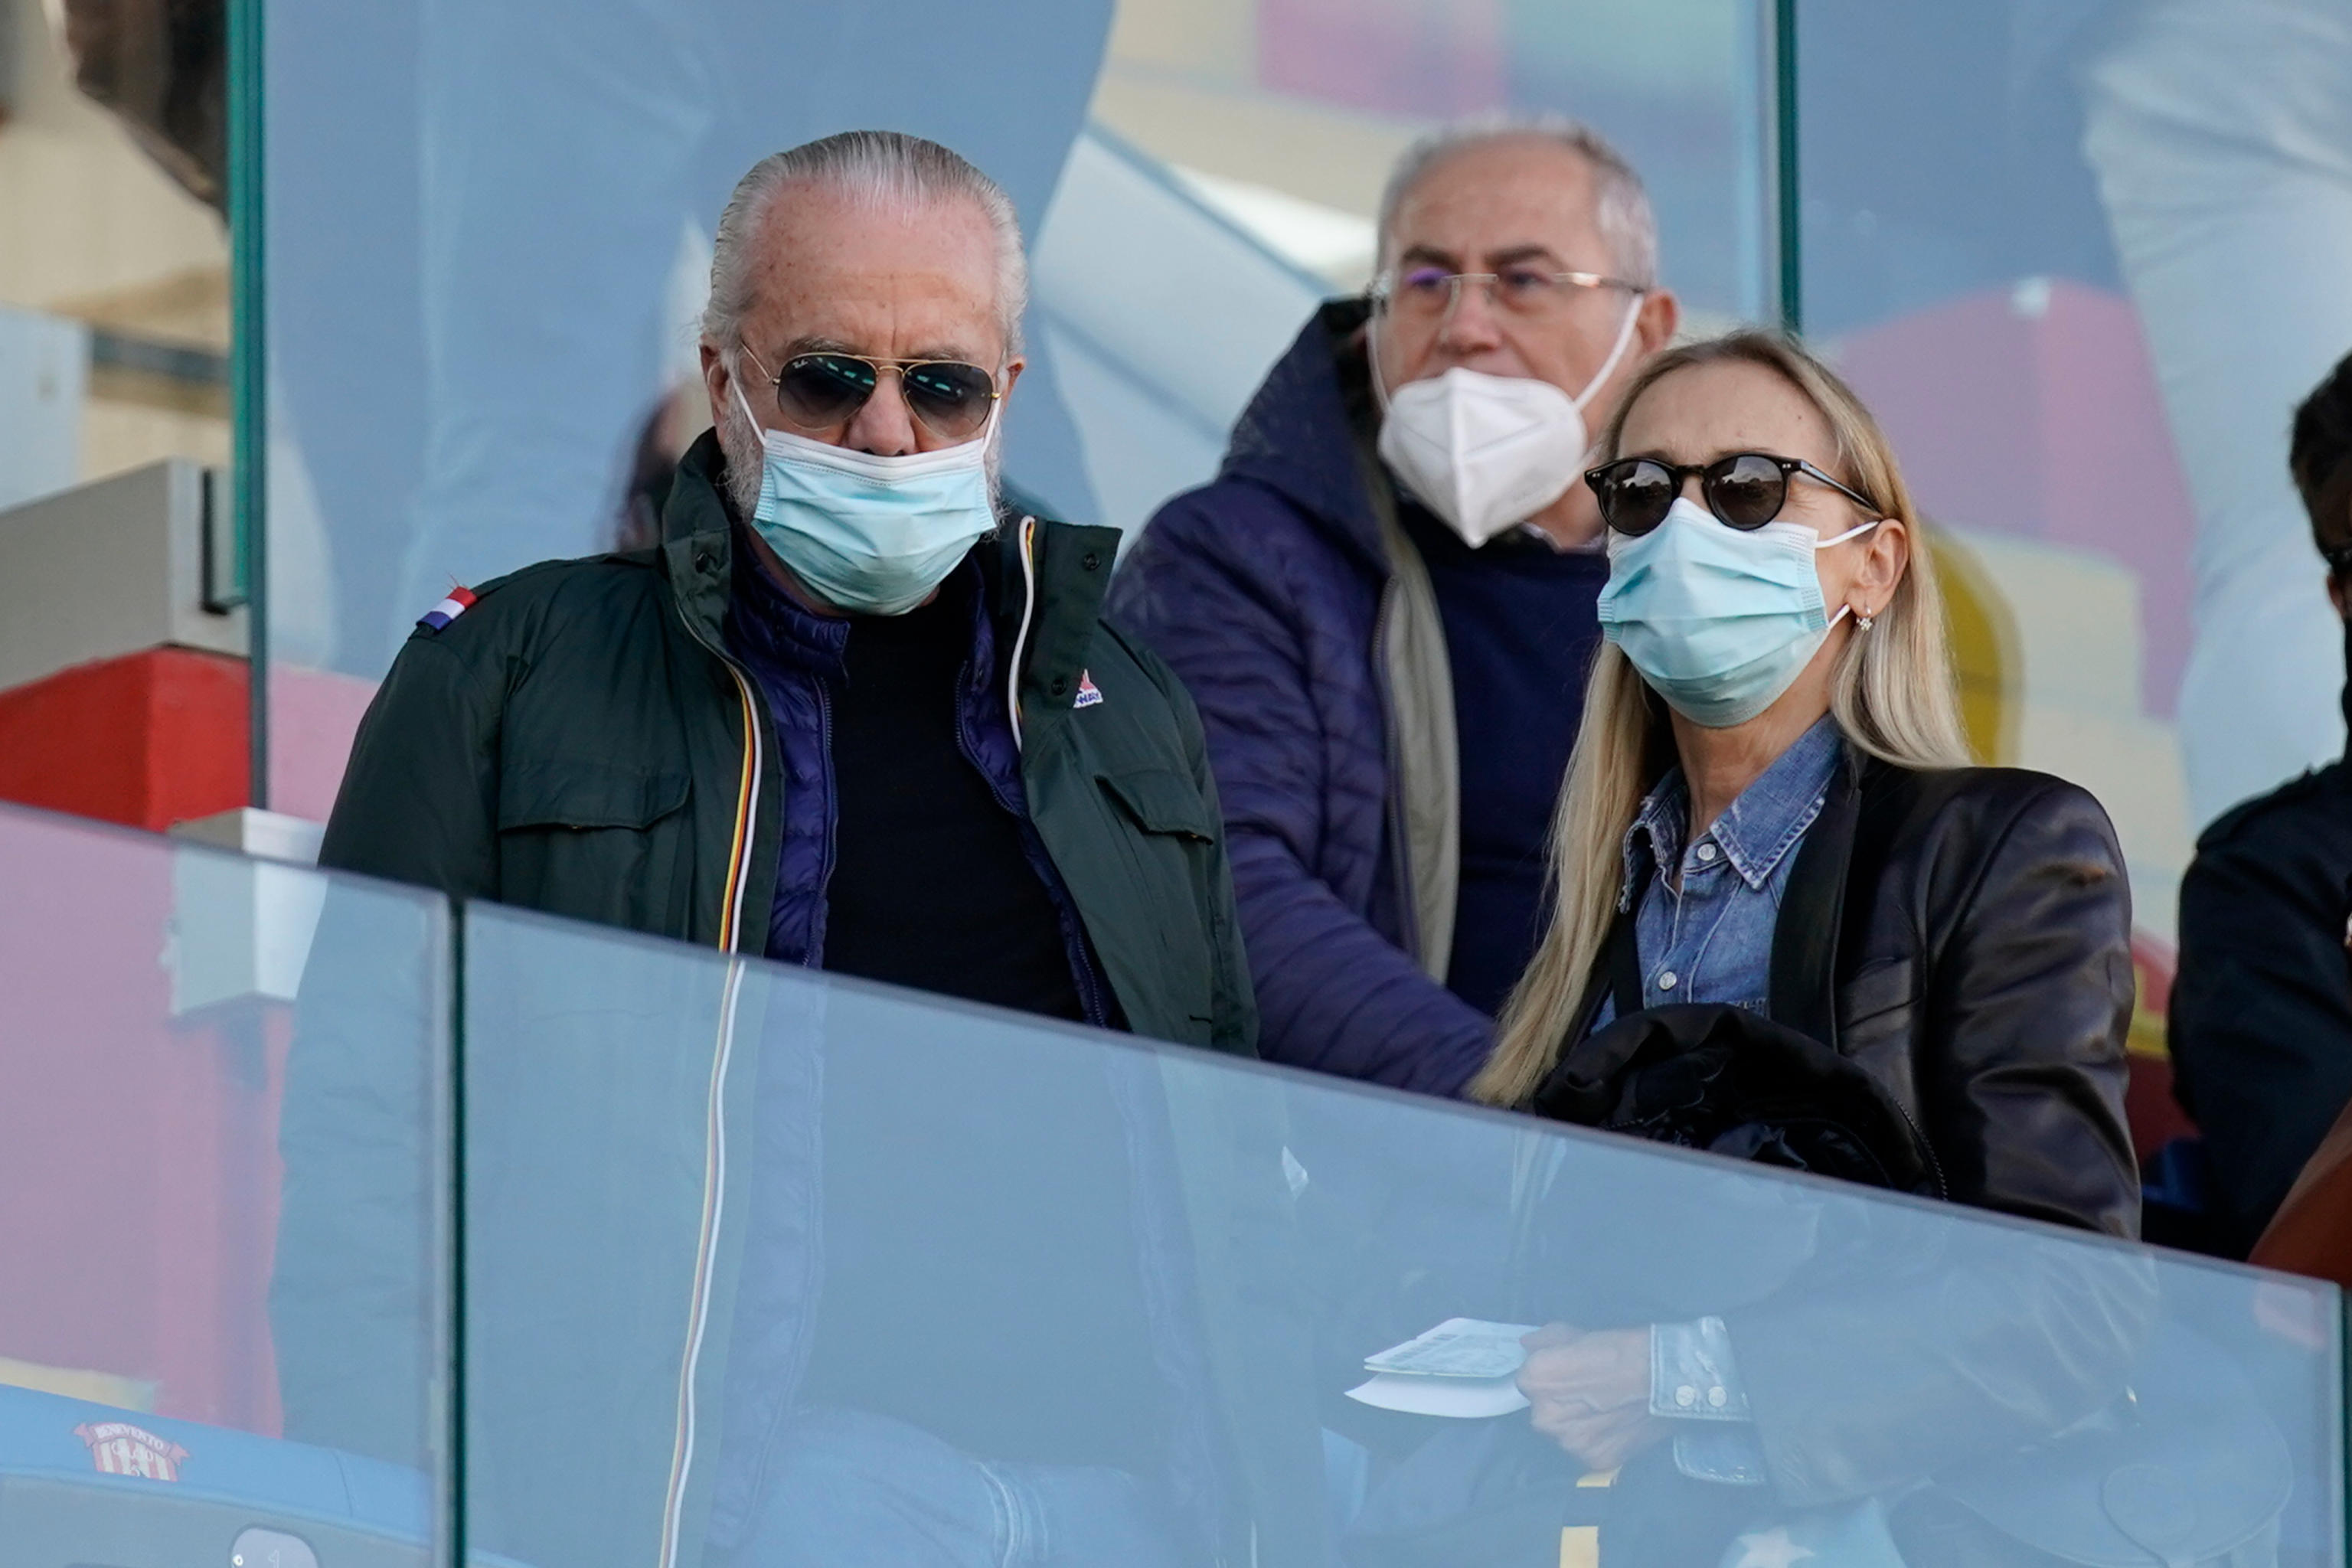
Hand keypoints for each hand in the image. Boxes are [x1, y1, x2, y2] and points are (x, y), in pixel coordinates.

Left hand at [1517, 1324, 1669, 1472]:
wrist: (1665, 1379)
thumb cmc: (1622, 1349)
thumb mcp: (1579, 1334)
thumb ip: (1546, 1341)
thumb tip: (1527, 1345)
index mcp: (1535, 1381)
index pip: (1526, 1382)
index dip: (1548, 1378)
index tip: (1568, 1375)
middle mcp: (1544, 1417)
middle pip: (1543, 1412)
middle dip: (1559, 1404)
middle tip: (1588, 1394)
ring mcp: (1569, 1443)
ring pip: (1563, 1434)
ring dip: (1576, 1425)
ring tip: (1604, 1411)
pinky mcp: (1593, 1461)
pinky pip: (1586, 1450)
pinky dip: (1597, 1441)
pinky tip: (1614, 1426)